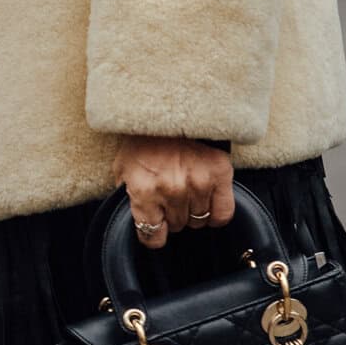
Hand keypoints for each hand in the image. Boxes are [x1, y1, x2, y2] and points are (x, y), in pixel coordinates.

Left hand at [112, 137, 235, 249]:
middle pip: (177, 227)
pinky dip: (215, 214)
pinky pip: (223, 214)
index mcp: (144, 190)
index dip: (152, 234)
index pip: (153, 236)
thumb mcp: (122, 169)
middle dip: (172, 216)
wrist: (167, 108)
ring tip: (186, 192)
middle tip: (169, 196)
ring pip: (198, 221)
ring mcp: (199, 182)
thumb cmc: (142, 139)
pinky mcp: (220, 173)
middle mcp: (172, 190)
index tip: (154, 226)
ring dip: (192, 211)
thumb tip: (138, 222)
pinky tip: (206, 202)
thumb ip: (128, 198)